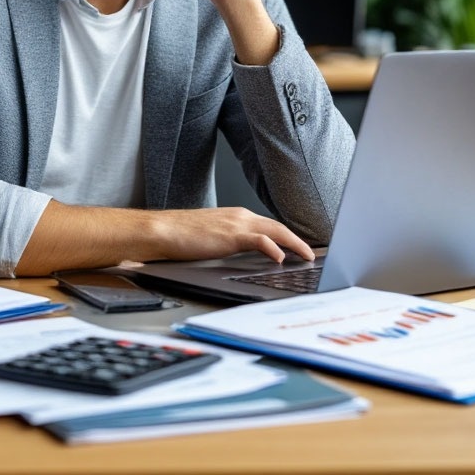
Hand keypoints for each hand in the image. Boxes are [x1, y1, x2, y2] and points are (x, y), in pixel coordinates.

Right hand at [148, 206, 313, 262]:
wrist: (164, 230)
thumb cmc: (182, 235)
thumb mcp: (213, 236)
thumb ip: (231, 240)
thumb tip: (244, 253)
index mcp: (236, 216)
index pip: (269, 226)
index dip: (286, 237)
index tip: (298, 247)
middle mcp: (240, 216)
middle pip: (277, 227)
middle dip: (297, 240)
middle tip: (311, 253)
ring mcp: (236, 224)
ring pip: (274, 231)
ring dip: (294, 243)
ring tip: (306, 256)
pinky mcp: (231, 235)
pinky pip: (259, 239)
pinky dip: (273, 248)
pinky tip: (280, 258)